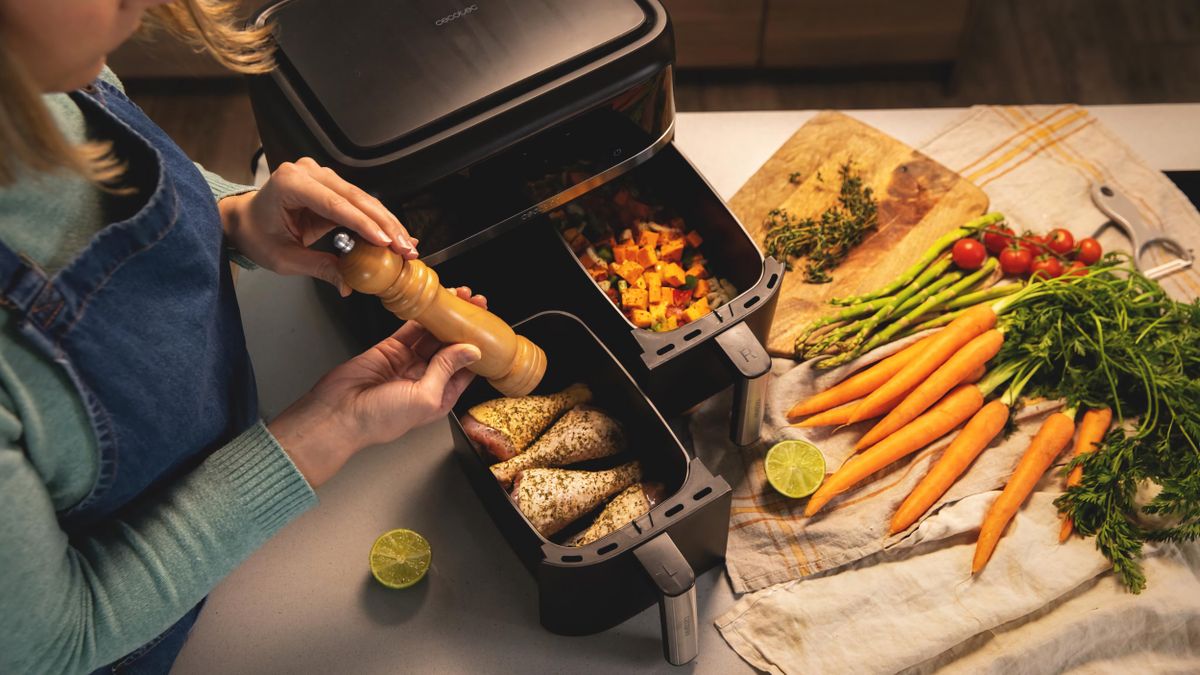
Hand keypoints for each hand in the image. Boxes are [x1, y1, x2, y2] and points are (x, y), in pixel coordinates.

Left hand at [220, 157, 418, 294]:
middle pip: (355, 199)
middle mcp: (308, 172)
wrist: (246, 220)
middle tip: (405, 248)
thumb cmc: (256, 234)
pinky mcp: (331, 185)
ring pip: (363, 199)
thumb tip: (348, 284)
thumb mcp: (284, 258)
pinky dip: (378, 220)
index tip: (385, 242)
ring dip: (387, 223)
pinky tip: (395, 234)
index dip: (364, 224)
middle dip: (384, 226)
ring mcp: (321, 176)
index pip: (335, 205)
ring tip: (406, 245)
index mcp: (290, 183)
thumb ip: (319, 268)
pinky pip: (359, 202)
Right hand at [268, 288, 485, 486]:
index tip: (488, 326)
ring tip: (459, 297)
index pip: (467, 367)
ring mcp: (407, 363)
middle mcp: (426, 379)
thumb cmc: (377, 420)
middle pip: (451, 347)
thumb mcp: (424, 397)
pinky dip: (422, 315)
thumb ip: (447, 370)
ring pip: (432, 334)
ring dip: (445, 317)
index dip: (478, 345)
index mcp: (440, 396)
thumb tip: (472, 351)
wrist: (336, 415)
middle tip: (475, 304)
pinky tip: (433, 302)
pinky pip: (411, 329)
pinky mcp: (390, 350)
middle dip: (464, 325)